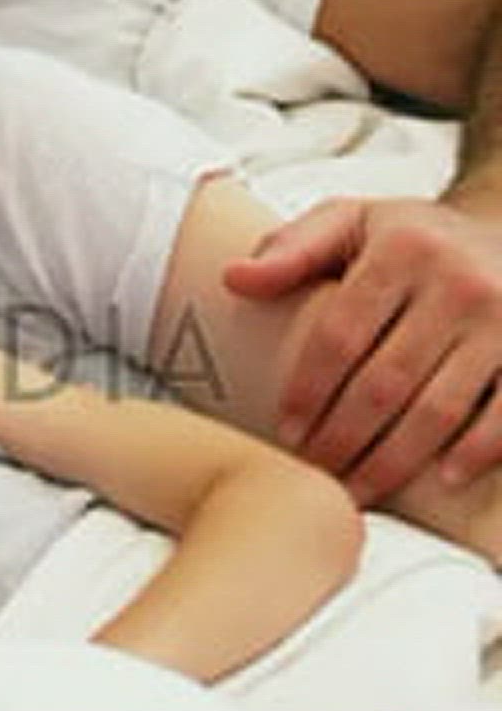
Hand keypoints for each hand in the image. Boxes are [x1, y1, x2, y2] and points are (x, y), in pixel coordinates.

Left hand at [223, 197, 501, 501]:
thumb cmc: (414, 237)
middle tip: (314, 472)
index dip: (309, 390)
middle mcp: (459, 284)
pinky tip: (440, 479)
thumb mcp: (351, 221)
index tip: (286, 430)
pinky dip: (476, 452)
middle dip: (342, 438)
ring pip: (438, 410)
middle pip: (385, 383)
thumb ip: (294, 249)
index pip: (340, 335)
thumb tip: (234, 279)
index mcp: (403, 250)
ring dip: (393, 460)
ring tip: (357, 489)